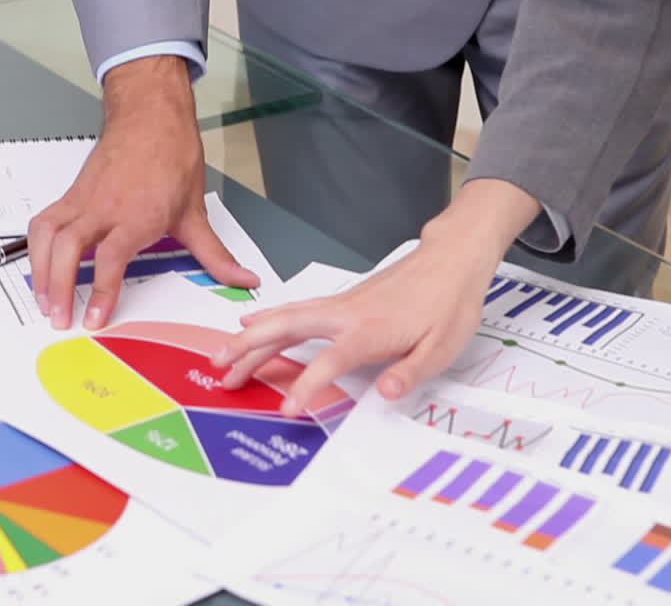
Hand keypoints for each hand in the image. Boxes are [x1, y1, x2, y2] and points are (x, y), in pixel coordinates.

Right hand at [28, 55, 259, 329]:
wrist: (151, 117)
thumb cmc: (172, 157)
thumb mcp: (196, 212)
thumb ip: (215, 254)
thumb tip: (244, 278)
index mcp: (137, 215)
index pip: (111, 258)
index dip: (102, 290)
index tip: (95, 318)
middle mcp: (105, 208)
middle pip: (69, 249)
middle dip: (61, 288)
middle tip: (60, 320)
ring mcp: (83, 200)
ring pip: (49, 236)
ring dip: (41, 271)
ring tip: (44, 303)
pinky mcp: (71, 195)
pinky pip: (44, 223)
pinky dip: (37, 248)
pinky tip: (40, 269)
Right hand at [212, 179, 541, 415]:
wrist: (450, 260)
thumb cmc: (448, 304)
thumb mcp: (442, 346)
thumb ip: (411, 371)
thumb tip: (385, 393)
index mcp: (368, 331)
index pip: (327, 362)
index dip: (305, 386)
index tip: (286, 410)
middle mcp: (345, 315)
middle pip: (285, 329)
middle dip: (249, 350)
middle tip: (220, 372)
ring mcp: (340, 305)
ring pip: (283, 317)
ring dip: (249, 336)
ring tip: (221, 355)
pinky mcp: (341, 301)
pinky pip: (294, 310)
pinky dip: (267, 318)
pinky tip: (253, 323)